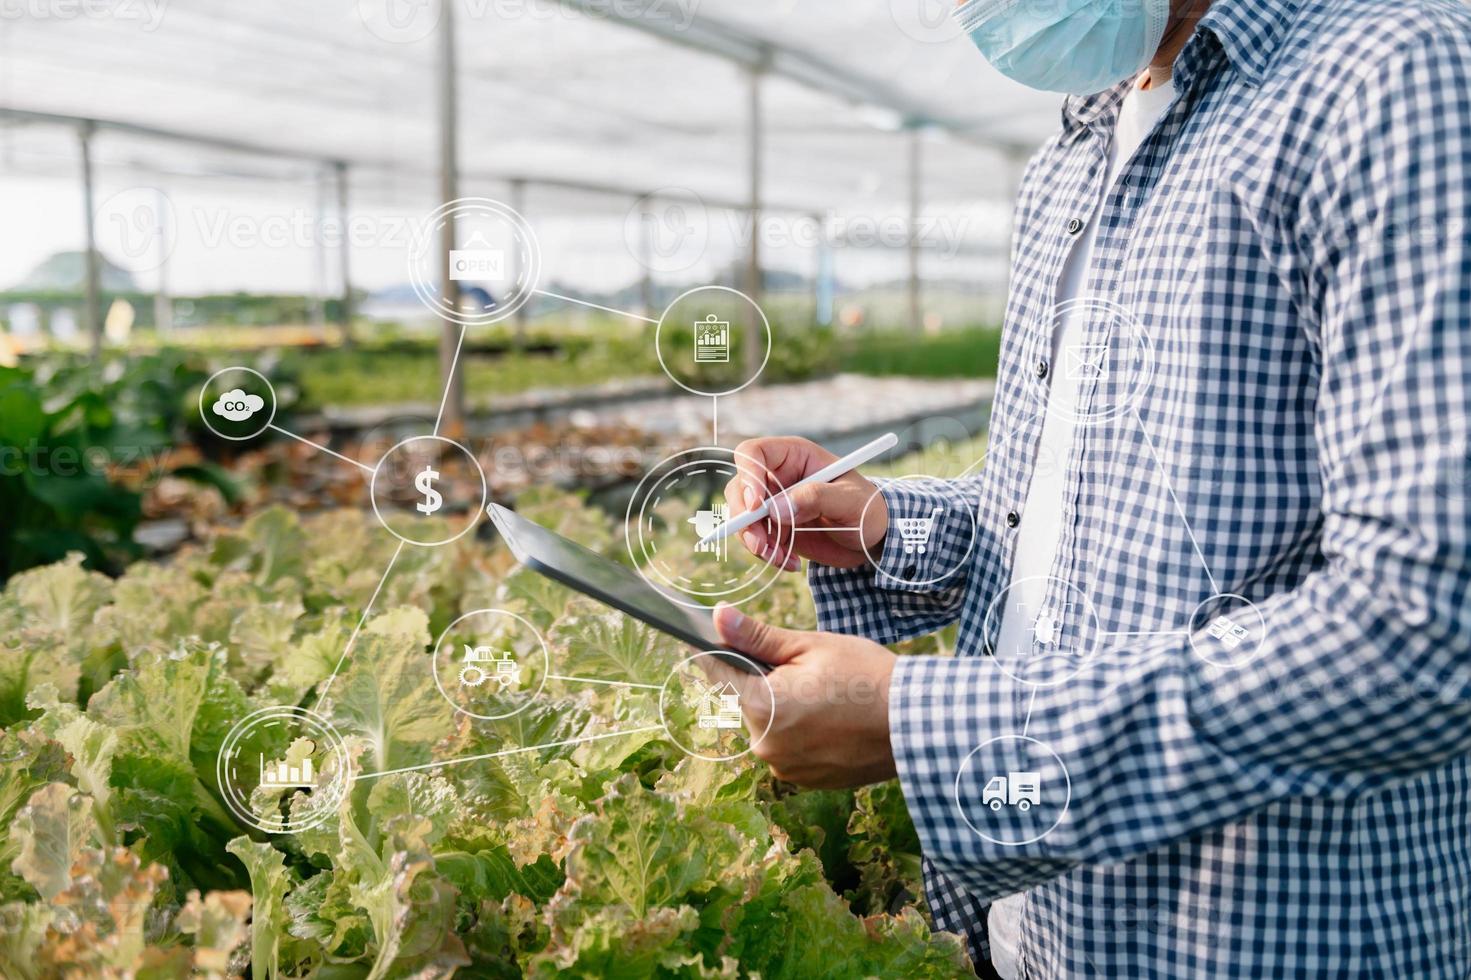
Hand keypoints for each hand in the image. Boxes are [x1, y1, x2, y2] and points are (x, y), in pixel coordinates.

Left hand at [707, 604, 896, 788]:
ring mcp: (784, 768)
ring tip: (823, 695)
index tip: (710, 638)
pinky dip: (800, 732)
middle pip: (745, 701)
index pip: (717, 673)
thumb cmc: (865, 675)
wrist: (914, 722)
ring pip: (768, 726)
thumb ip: (757, 636)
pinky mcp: (805, 780)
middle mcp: (764, 745)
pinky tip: (830, 719)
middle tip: (802, 668)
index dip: (714, 651)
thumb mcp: (810, 646)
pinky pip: (788, 748)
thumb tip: (718, 618)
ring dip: (782, 709)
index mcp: (762, 707)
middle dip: (763, 682)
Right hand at [723, 436, 888, 571]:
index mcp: (794, 456)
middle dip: (745, 519)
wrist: (874, 538)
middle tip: (761, 544)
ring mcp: (774, 503)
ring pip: (743, 518)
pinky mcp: (775, 528)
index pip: (753, 454)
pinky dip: (768, 554)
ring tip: (781, 557)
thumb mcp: (849, 499)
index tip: (756, 506)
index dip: (748, 476)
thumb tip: (776, 509)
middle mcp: (778, 477)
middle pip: (739, 489)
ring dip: (755, 541)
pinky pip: (756, 540)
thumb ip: (814, 498)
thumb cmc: (867, 508)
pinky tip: (791, 563)